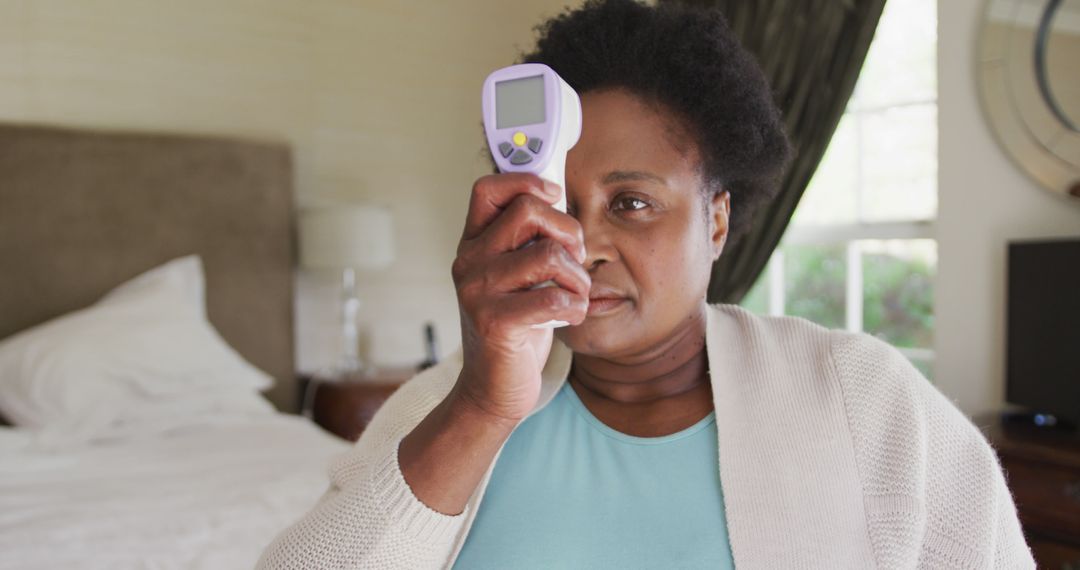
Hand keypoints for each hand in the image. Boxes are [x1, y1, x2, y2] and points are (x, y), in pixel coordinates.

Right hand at [450, 173, 589, 423]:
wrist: (491, 389)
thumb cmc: (513, 329)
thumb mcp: (514, 277)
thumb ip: (526, 242)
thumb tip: (558, 202)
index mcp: (473, 245)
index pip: (489, 189)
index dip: (526, 182)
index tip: (554, 198)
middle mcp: (469, 262)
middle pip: (529, 211)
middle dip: (568, 231)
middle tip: (574, 261)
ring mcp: (478, 292)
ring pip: (549, 254)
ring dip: (578, 277)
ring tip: (575, 295)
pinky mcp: (495, 322)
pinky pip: (554, 297)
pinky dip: (575, 306)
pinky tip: (569, 316)